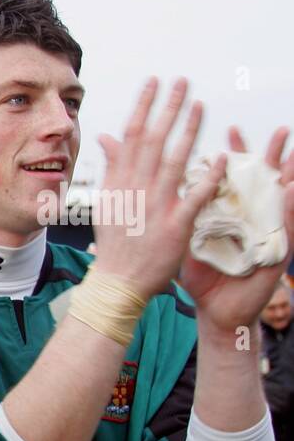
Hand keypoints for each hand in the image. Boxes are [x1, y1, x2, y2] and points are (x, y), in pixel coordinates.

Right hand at [93, 78, 224, 300]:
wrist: (118, 282)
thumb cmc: (115, 242)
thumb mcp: (107, 201)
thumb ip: (113, 167)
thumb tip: (106, 137)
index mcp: (119, 182)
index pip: (130, 136)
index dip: (143, 106)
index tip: (154, 82)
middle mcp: (135, 190)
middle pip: (152, 141)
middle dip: (167, 108)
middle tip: (182, 81)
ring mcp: (155, 207)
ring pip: (173, 162)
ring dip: (187, 132)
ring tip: (200, 105)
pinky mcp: (175, 227)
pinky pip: (194, 198)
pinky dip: (207, 178)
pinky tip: (220, 158)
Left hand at [180, 126, 293, 333]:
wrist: (217, 312)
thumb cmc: (203, 278)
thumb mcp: (188, 244)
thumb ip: (180, 218)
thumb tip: (159, 194)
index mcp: (230, 214)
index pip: (234, 179)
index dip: (235, 154)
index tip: (231, 129)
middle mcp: (251, 219)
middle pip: (263, 183)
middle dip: (270, 156)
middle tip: (278, 131)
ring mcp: (266, 234)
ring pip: (283, 200)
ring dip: (290, 177)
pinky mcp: (276, 252)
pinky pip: (287, 226)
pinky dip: (291, 208)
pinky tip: (293, 189)